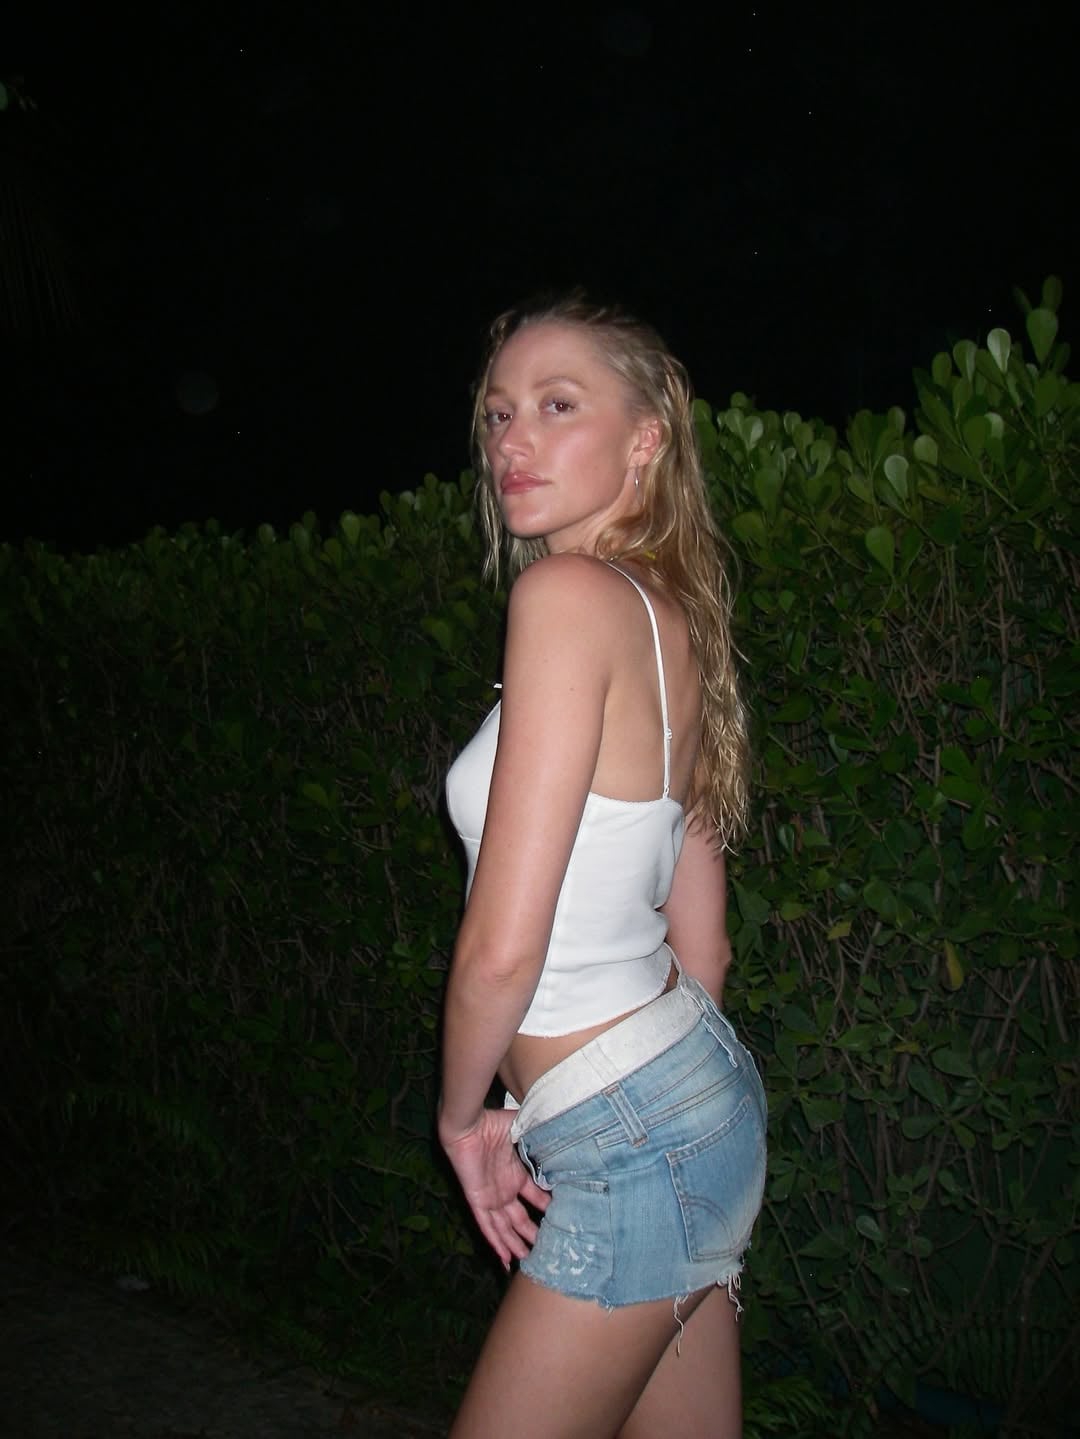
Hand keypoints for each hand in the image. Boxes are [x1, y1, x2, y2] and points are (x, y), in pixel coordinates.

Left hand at [440, 1106, 550, 1269]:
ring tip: (529, 1261)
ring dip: (516, 1245)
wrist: (468, 1124)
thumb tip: (563, 1148)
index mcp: (517, 1173)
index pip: (536, 1197)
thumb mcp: (524, 1132)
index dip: (548, 1208)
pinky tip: (505, 1259)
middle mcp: (505, 1188)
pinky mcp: (477, 1200)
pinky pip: (486, 1226)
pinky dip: (496, 1242)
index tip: (564, 1219)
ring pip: (505, 1228)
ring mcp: (491, 1196)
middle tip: (547, 1250)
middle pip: (521, 1218)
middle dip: (533, 1235)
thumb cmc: (494, 1123)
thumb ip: (540, 1142)